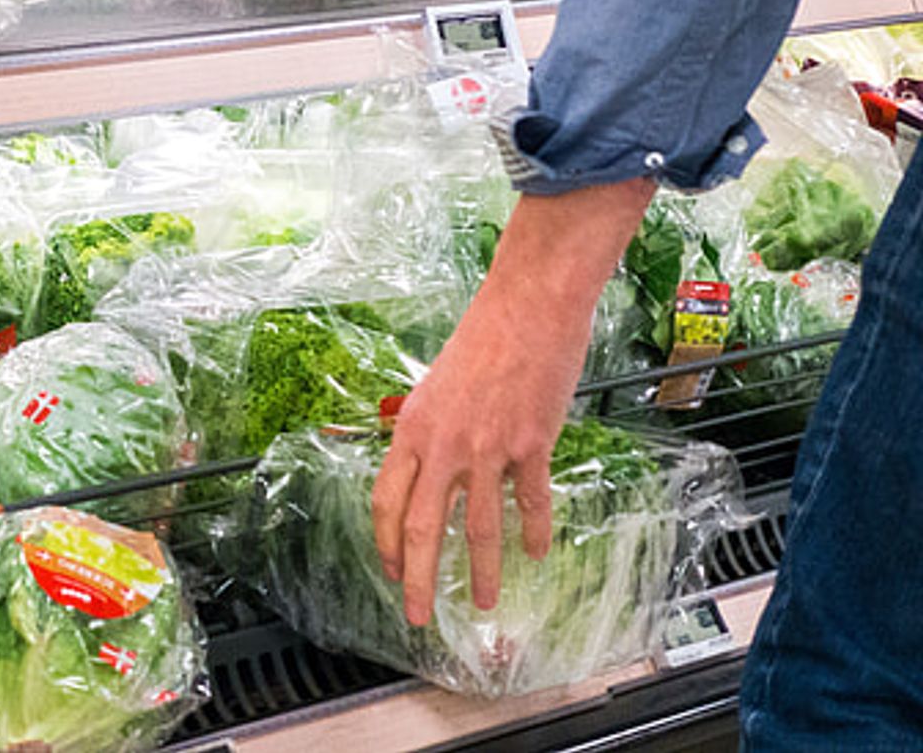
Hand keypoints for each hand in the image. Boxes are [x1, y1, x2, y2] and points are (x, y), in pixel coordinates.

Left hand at [371, 178, 653, 625]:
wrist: (526, 307)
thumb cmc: (480, 340)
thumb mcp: (436, 386)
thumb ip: (430, 432)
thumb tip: (427, 472)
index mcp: (411, 429)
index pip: (386, 501)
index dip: (386, 544)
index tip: (392, 573)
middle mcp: (443, 444)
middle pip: (421, 527)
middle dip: (417, 580)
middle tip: (418, 616)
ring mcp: (487, 447)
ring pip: (478, 527)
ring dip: (480, 573)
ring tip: (485, 604)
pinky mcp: (530, 445)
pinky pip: (529, 501)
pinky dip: (533, 532)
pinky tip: (536, 554)